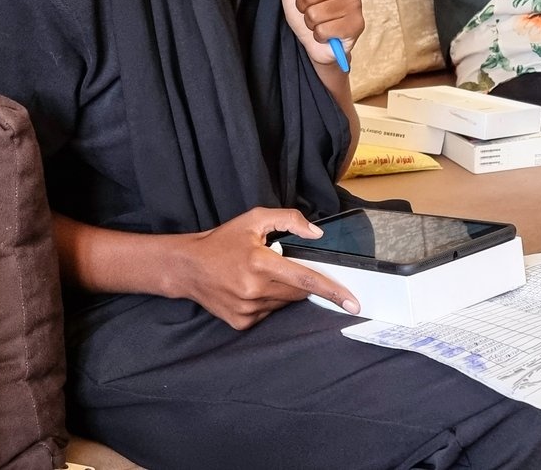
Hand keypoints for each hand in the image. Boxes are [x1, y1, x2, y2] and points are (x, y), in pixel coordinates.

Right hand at [166, 207, 359, 329]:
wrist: (187, 268)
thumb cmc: (222, 241)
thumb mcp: (254, 219)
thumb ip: (288, 220)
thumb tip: (316, 233)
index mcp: (260, 263)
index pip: (305, 279)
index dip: (333, 291)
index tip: (353, 302)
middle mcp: (254, 290)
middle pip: (297, 292)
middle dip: (298, 281)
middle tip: (277, 267)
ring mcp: (247, 309)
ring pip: (283, 303)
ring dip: (281, 291)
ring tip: (257, 276)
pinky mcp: (241, 322)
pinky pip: (268, 313)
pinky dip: (267, 302)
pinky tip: (248, 289)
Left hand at [281, 0, 364, 66]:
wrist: (318, 43)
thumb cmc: (307, 11)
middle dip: (302, 7)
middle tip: (311, 10)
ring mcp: (355, 2)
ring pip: (315, 13)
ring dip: (311, 23)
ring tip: (319, 22)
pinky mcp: (357, 24)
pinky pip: (324, 30)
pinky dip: (320, 35)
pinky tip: (328, 33)